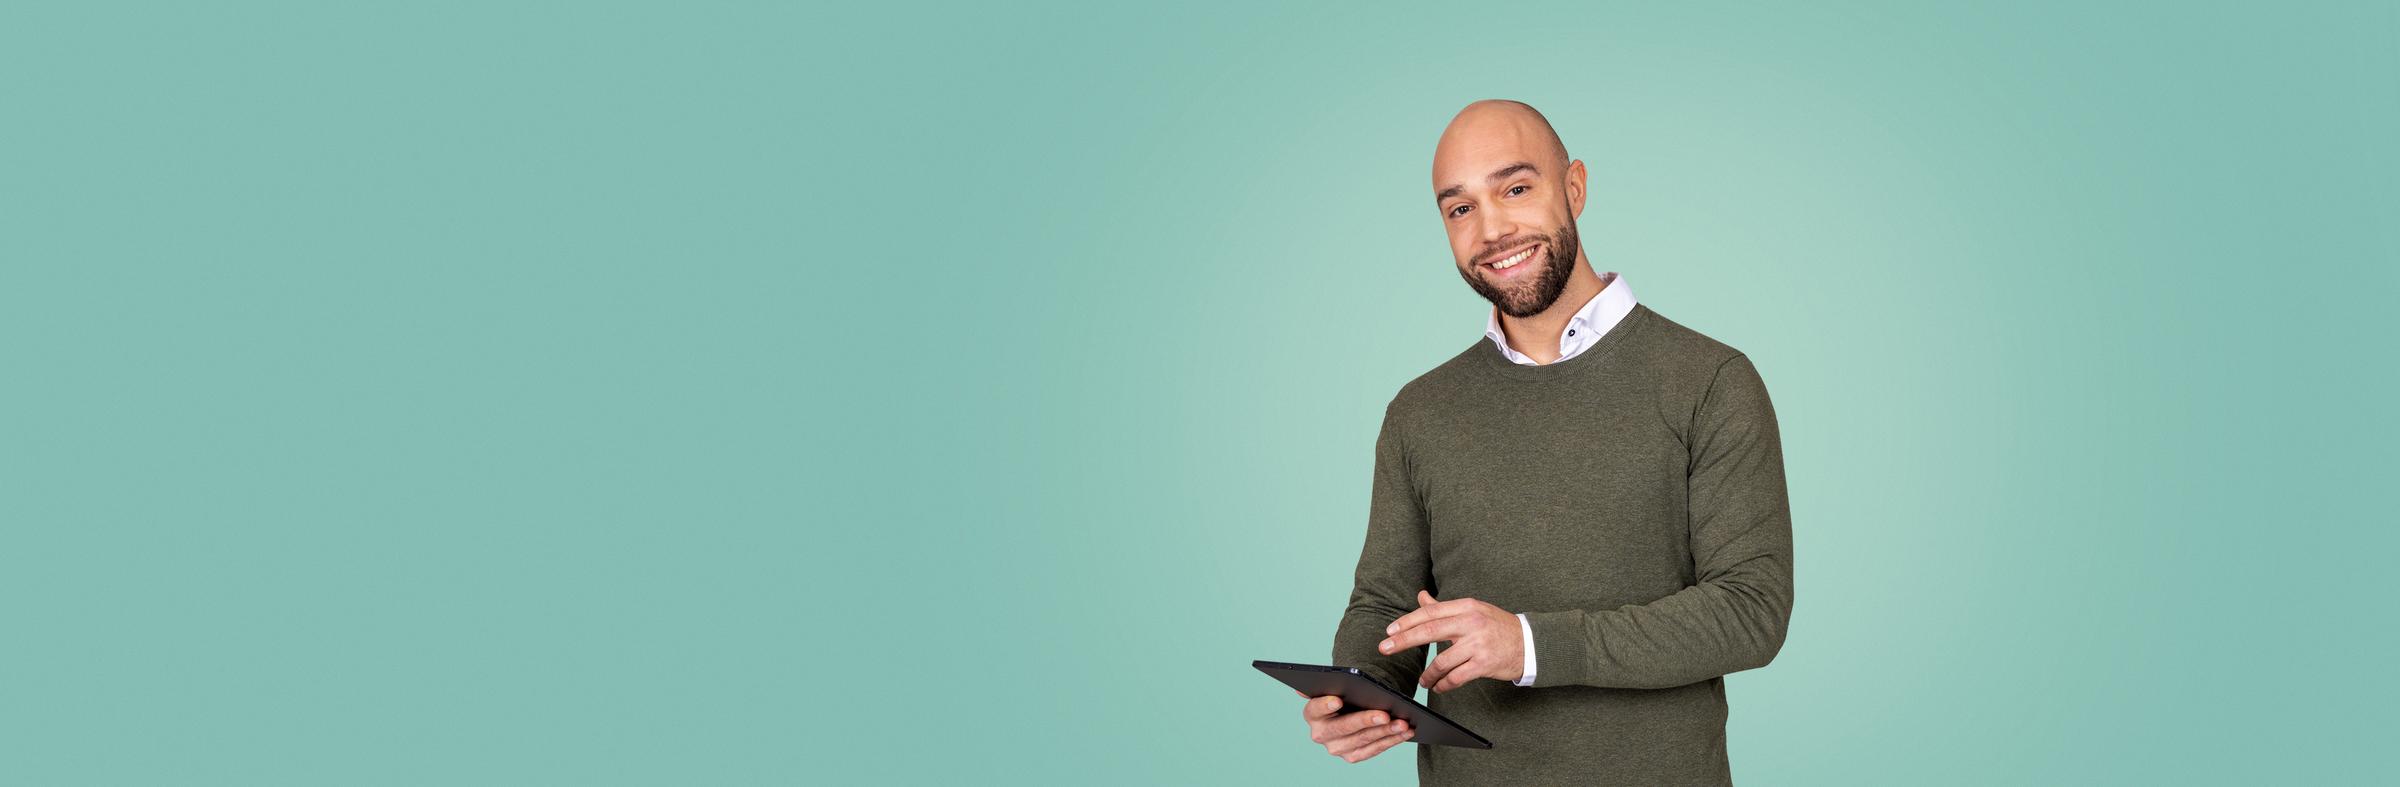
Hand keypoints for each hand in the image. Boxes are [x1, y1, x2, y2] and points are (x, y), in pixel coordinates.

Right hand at [1296, 691, 1412, 762]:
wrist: (1350, 711)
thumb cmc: (1343, 696)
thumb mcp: (1335, 687)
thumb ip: (1326, 684)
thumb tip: (1303, 688)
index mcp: (1312, 714)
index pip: (1315, 708)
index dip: (1325, 705)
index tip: (1338, 700)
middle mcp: (1320, 734)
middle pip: (1343, 727)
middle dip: (1365, 721)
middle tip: (1384, 715)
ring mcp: (1337, 748)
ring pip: (1363, 740)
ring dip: (1385, 732)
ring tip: (1402, 723)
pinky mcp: (1352, 756)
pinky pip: (1374, 749)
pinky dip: (1392, 740)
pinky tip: (1406, 732)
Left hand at [1379, 590, 1523, 691]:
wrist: (1530, 643)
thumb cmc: (1497, 626)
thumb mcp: (1473, 610)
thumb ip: (1444, 607)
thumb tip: (1421, 596)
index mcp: (1466, 607)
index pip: (1430, 612)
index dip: (1407, 622)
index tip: (1390, 631)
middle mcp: (1471, 623)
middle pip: (1429, 631)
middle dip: (1403, 641)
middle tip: (1385, 649)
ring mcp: (1478, 644)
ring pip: (1442, 661)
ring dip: (1428, 674)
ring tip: (1424, 680)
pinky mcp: (1484, 664)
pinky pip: (1456, 677)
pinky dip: (1444, 684)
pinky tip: (1439, 686)